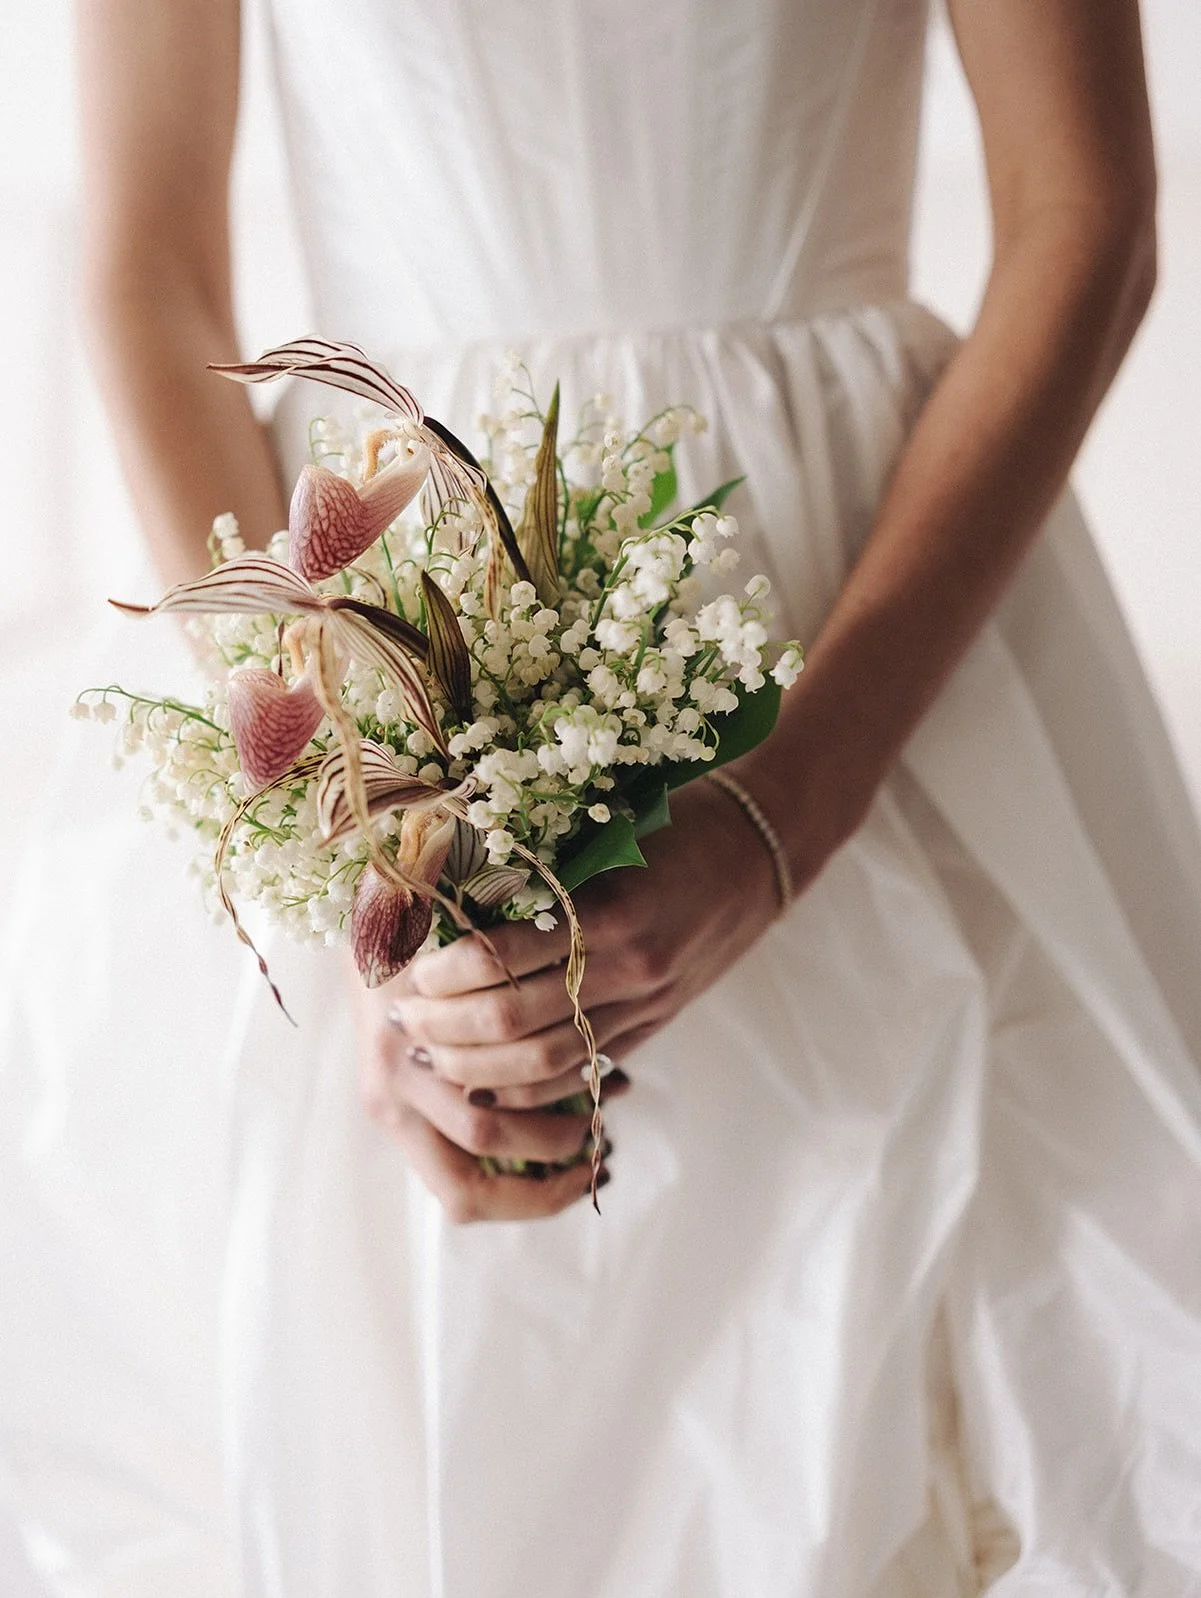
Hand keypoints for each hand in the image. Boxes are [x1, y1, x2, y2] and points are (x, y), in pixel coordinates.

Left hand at [357, 776, 779, 1220]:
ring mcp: (645, 1004)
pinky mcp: (652, 1026)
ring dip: (473, 1066)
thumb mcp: (606, 829)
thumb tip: (443, 892)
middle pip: (512, 1022)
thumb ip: (539, 869)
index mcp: (611, 908)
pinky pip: (578, 1074)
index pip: (503, 959)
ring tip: (428, 1052)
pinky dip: (525, 1089)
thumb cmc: (675, 822)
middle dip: (444, 1026)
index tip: (405, 964)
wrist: (761, 850)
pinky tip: (483, 1084)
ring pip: (542, 1064)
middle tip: (400, 1015)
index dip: (443, 972)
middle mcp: (630, 967)